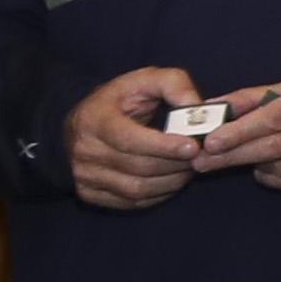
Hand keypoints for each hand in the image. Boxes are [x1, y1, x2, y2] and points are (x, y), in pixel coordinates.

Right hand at [64, 64, 209, 212]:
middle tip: (200, 157)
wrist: (80, 122)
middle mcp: (83, 150)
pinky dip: (159, 195)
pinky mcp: (89, 193)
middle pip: (139, 167)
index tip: (193, 147)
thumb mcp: (144, 79)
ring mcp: (83, 175)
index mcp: (93, 119)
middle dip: (176, 164)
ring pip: (137, 189)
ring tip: (188, 168)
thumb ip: (175, 85)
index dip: (164, 147)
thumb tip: (197, 110)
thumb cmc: (119, 100)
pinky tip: (170, 180)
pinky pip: (132, 202)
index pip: (129, 140)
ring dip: (171, 182)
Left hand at [197, 69, 280, 194]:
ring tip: (236, 160)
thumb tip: (217, 106)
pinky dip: (277, 178)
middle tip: (202, 161)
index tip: (211, 141)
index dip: (241, 131)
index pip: (277, 118)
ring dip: (255, 165)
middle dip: (234, 155)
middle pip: (277, 146)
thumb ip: (263, 95)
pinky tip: (266, 170)